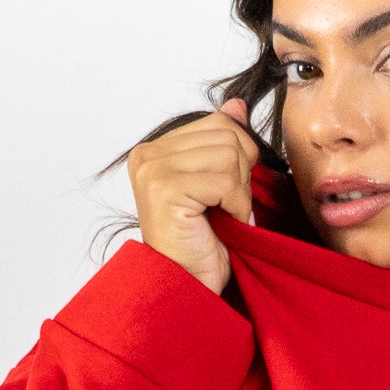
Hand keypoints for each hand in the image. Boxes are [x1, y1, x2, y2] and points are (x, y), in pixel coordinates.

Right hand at [126, 96, 259, 296]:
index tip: (225, 193)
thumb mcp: (217, 185)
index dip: (238, 157)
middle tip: (226, 208)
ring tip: (222, 216)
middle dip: (241, 175)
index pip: (219, 123)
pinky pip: (225, 180)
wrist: (188, 285)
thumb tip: (237, 105)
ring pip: (229, 154)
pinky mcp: (165, 189)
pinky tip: (222, 222)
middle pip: (227, 134)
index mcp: (155, 150)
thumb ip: (222, 143)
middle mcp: (148, 155)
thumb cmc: (201, 242)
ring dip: (239, 192)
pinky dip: (236, 205)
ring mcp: (153, 170)